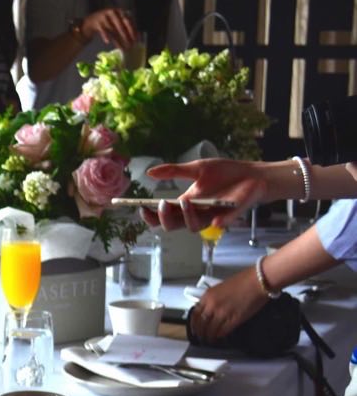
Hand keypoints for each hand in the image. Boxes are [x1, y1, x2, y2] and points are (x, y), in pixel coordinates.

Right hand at [81, 8, 137, 49]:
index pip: (129, 21)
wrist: (92, 20)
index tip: (136, 39)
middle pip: (121, 25)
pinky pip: (103, 30)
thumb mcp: (117, 22)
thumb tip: (135, 37)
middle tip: (130, 45)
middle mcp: (113, 13)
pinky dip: (105, 36)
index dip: (133, 30)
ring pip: (113, 30)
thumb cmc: (107, 22)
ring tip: (122, 48)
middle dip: (126, 36)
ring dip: (118, 40)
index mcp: (120, 12)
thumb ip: (125, 27)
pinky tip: (107, 42)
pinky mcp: (97, 22)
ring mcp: (105, 17)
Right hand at [143, 158, 268, 231]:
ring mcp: (212, 216)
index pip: (163, 217)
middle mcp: (196, 214)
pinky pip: (223, 223)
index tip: (142, 208)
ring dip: (186, 217)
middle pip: (173, 226)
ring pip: (194, 227)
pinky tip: (214, 220)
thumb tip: (149, 172)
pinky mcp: (231, 215)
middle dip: (164, 218)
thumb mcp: (197, 168)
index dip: (151, 216)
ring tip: (185, 201)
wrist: (253, 174)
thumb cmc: (225, 173)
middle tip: (161, 204)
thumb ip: (174, 171)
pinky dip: (219, 223)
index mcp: (185, 204)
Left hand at [190, 267, 267, 341]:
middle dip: (200, 333)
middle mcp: (212, 305)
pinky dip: (220, 335)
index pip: (195, 314)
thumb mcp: (221, 287)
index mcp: (207, 296)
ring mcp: (222, 313)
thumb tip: (209, 309)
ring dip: (209, 336)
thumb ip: (213, 299)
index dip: (194, 324)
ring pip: (211, 330)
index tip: (194, 328)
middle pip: (201, 324)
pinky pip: (223, 331)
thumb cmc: (244, 280)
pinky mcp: (234, 319)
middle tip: (201, 337)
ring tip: (209, 340)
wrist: (258, 280)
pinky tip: (219, 336)